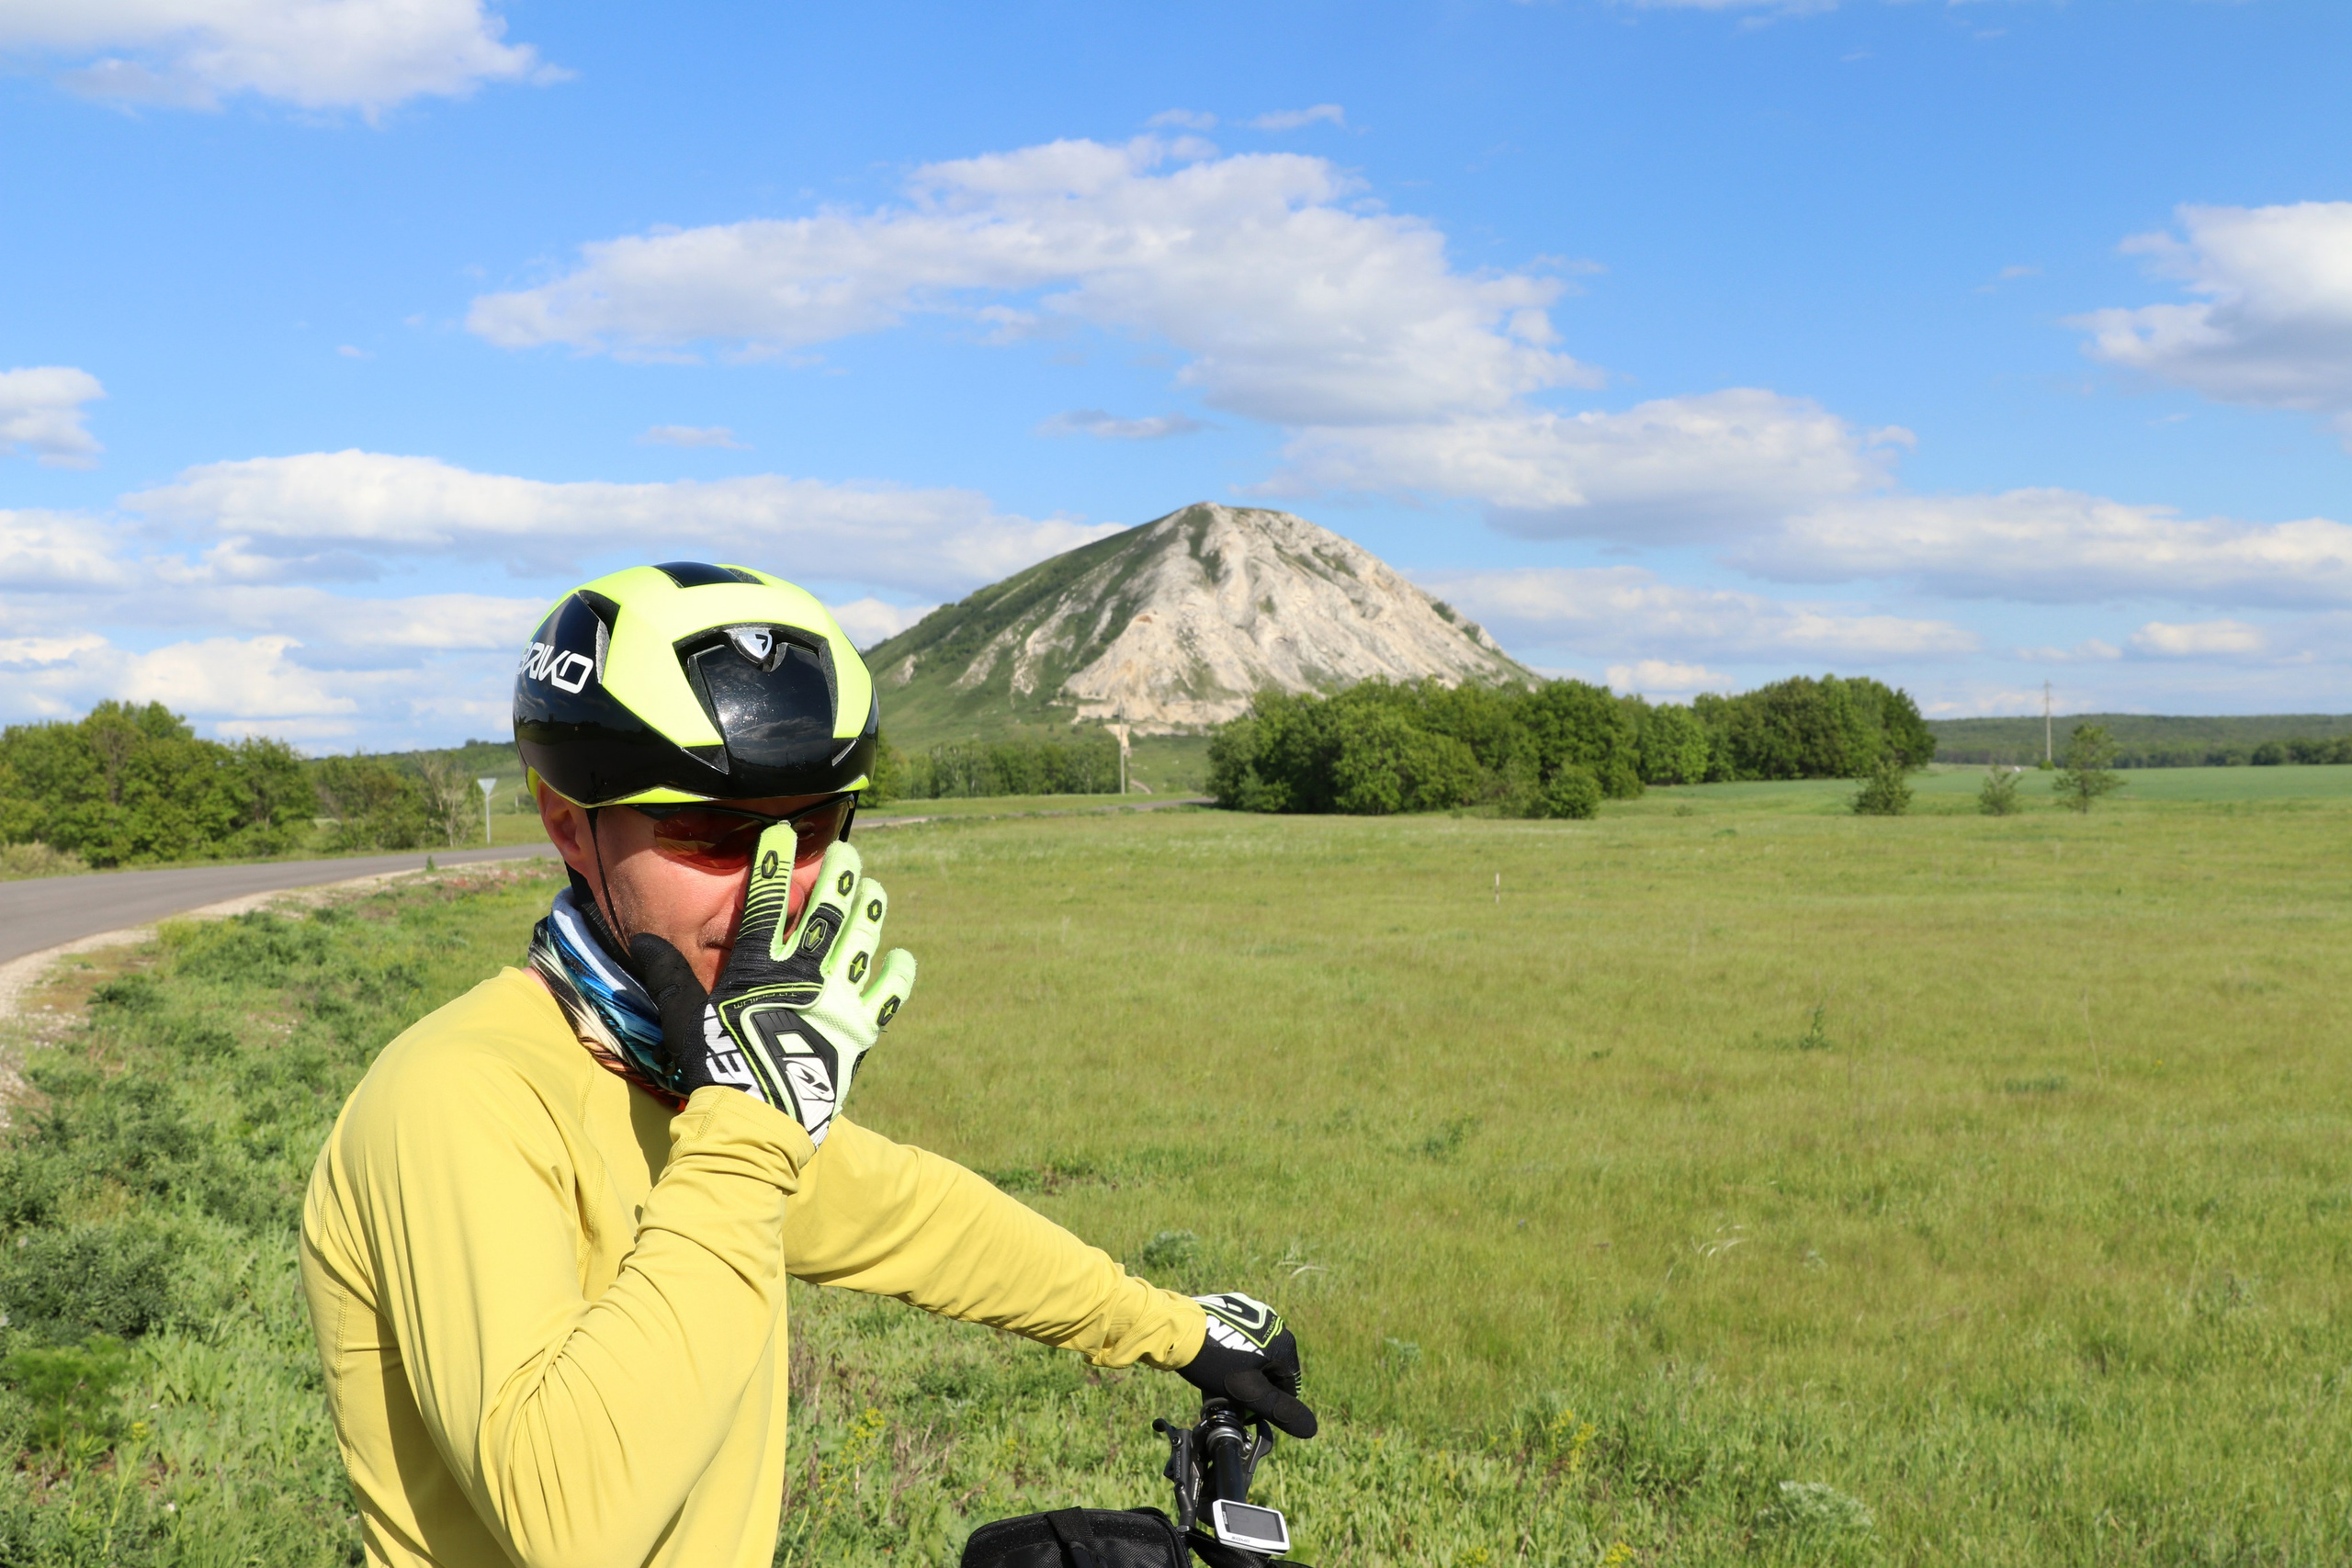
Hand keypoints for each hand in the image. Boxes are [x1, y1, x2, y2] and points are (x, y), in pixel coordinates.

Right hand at [630, 832, 914, 1142]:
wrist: (758, 1117)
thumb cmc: (715, 1066)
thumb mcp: (684, 1016)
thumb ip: (668, 974)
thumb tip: (643, 938)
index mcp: (760, 967)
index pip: (766, 902)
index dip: (773, 864)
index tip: (782, 833)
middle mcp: (805, 974)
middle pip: (827, 913)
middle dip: (839, 877)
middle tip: (849, 852)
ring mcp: (837, 1000)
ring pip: (860, 943)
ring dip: (870, 913)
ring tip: (876, 889)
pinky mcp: (859, 1031)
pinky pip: (886, 997)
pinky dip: (896, 976)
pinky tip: (902, 956)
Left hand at [1179, 1292, 1316, 1438]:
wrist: (1178, 1330)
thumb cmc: (1215, 1363)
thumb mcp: (1250, 1394)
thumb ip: (1281, 1412)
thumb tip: (1312, 1428)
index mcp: (1284, 1343)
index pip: (1288, 1385)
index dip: (1270, 1404)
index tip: (1249, 1411)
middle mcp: (1274, 1323)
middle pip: (1272, 1367)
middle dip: (1256, 1385)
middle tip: (1232, 1396)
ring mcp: (1253, 1311)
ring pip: (1256, 1351)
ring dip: (1245, 1367)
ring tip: (1221, 1378)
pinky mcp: (1234, 1306)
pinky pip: (1240, 1336)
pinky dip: (1233, 1349)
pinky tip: (1216, 1358)